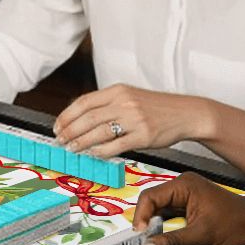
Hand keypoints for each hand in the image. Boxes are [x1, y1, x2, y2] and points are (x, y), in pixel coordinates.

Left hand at [54, 85, 208, 157]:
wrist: (186, 113)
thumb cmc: (156, 108)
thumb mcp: (130, 97)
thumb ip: (107, 105)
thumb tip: (80, 119)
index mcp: (118, 91)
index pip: (84, 102)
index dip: (67, 115)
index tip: (58, 126)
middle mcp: (124, 102)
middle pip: (87, 118)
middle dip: (69, 131)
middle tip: (60, 140)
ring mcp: (134, 119)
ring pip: (98, 132)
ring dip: (81, 142)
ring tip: (72, 149)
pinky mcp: (143, 136)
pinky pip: (115, 146)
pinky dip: (100, 151)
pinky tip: (93, 154)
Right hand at [134, 172, 244, 244]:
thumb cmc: (238, 222)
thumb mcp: (201, 235)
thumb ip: (171, 241)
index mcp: (184, 184)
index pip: (150, 197)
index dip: (141, 217)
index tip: (139, 235)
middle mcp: (182, 186)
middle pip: (152, 203)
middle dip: (147, 222)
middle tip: (143, 241)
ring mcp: (186, 195)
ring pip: (160, 210)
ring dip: (155, 226)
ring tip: (153, 241)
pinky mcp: (189, 205)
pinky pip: (170, 215)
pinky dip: (165, 227)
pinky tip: (165, 238)